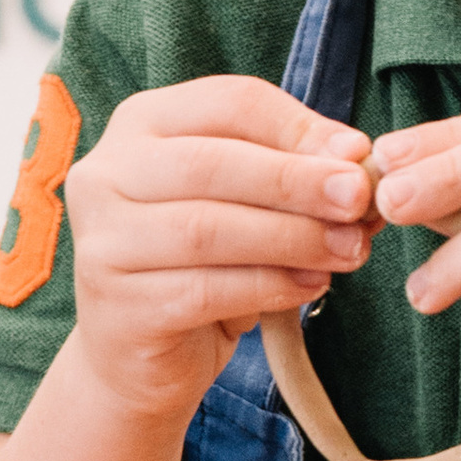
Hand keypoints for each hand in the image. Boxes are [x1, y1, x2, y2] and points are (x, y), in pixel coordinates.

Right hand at [62, 77, 375, 425]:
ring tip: (347, 251)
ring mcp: (101, 242)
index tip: (357, 154)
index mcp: (141, 124)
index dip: (298, 126)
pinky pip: (205, 290)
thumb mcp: (247, 203)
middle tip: (359, 200)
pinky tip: (311, 286)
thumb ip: (292, 171)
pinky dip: (270, 286)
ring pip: (208, 228)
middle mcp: (105, 174)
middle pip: (214, 162)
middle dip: (298, 180)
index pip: (228, 102)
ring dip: (292, 237)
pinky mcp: (117, 308)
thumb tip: (355, 153)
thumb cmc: (203, 263)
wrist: (141, 358)